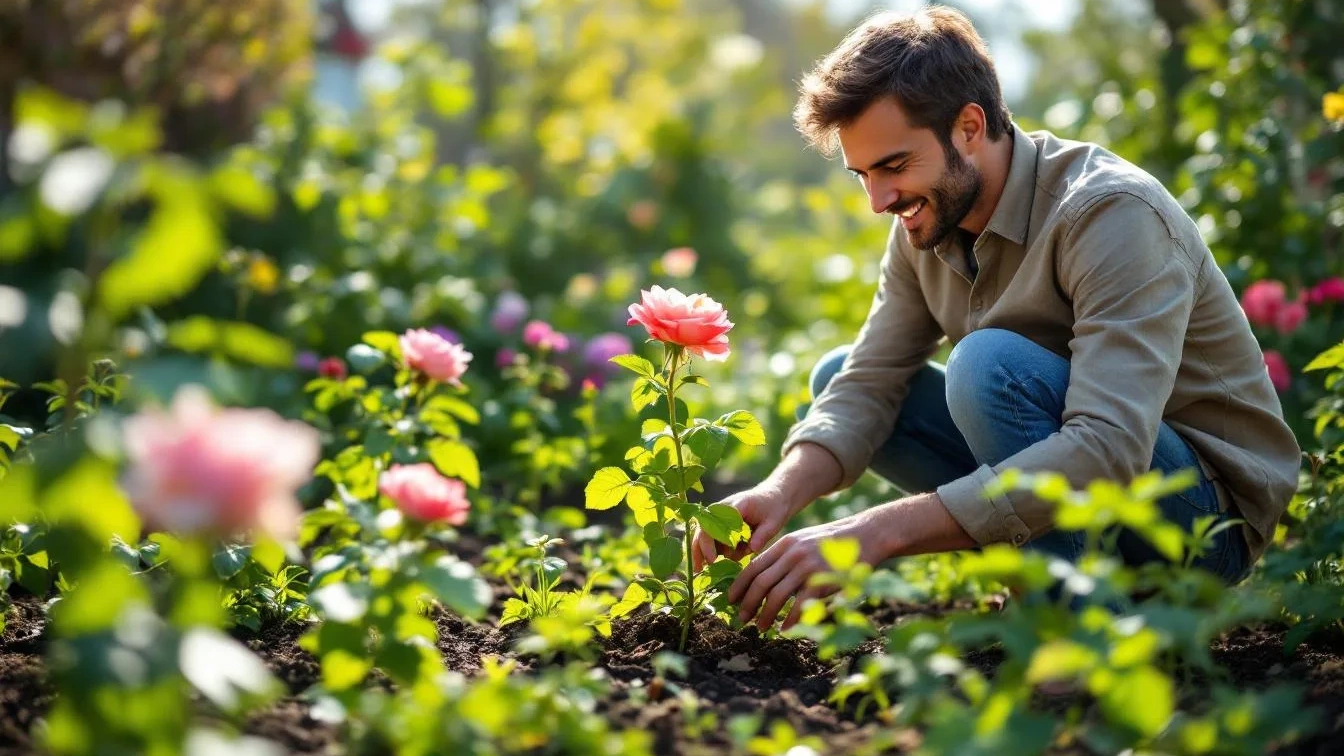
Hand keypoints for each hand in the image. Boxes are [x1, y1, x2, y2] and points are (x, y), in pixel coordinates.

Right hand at [691, 482, 799, 571]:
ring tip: (714, 566)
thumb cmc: (774, 508)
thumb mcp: (773, 522)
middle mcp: (720, 512)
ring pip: (704, 537)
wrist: (774, 496)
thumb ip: (762, 535)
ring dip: (707, 552)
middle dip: (701, 552)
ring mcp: (719, 518)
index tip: (713, 560)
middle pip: (702, 532)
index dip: (708, 544)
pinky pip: (713, 540)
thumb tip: (751, 549)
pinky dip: (714, 551)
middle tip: (703, 569)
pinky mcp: (722, 526)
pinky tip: (724, 560)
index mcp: (732, 508)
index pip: (711, 526)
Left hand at [727, 514, 883, 631]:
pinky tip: (785, 629)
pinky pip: (800, 604)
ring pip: (777, 595)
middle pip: (761, 582)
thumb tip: (765, 579)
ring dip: (766, 615)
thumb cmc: (834, 542)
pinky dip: (790, 619)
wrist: (866, 534)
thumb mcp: (803, 541)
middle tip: (742, 619)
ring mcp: (807, 566)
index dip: (740, 585)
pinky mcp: (823, 578)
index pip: (753, 566)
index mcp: (784, 544)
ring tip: (761, 627)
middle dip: (748, 604)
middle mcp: (791, 554)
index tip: (731, 600)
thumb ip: (784, 556)